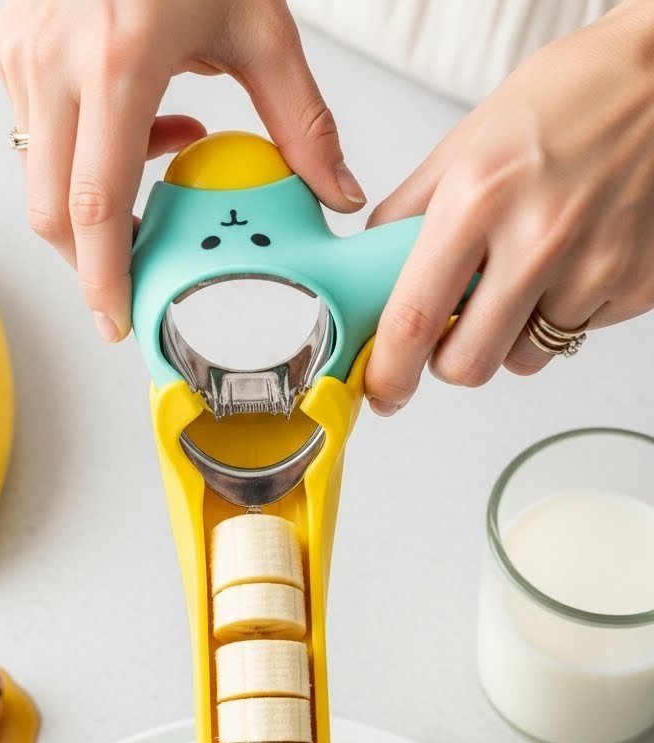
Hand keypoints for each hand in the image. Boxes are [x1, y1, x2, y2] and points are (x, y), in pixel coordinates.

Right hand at [0, 0, 364, 341]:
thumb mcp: (260, 25)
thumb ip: (302, 120)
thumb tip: (337, 195)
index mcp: (117, 61)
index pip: (95, 204)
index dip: (104, 279)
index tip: (119, 322)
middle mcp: (54, 60)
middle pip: (52, 209)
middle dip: (90, 263)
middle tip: (131, 292)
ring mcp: (22, 51)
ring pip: (40, 176)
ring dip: (94, 205)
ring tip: (155, 184)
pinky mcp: (10, 45)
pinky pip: (36, 134)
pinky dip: (85, 158)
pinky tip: (138, 133)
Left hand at [365, 0, 653, 413]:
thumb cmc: (569, 98)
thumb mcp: (468, 142)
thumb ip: (410, 216)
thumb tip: (370, 275)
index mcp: (480, 197)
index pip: (413, 318)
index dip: (389, 371)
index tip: (382, 388)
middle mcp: (538, 237)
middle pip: (469, 365)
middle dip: (451, 360)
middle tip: (453, 329)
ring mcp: (593, 268)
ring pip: (523, 358)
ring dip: (511, 334)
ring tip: (527, 270)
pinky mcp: (636, 287)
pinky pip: (575, 334)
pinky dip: (562, 311)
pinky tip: (573, 257)